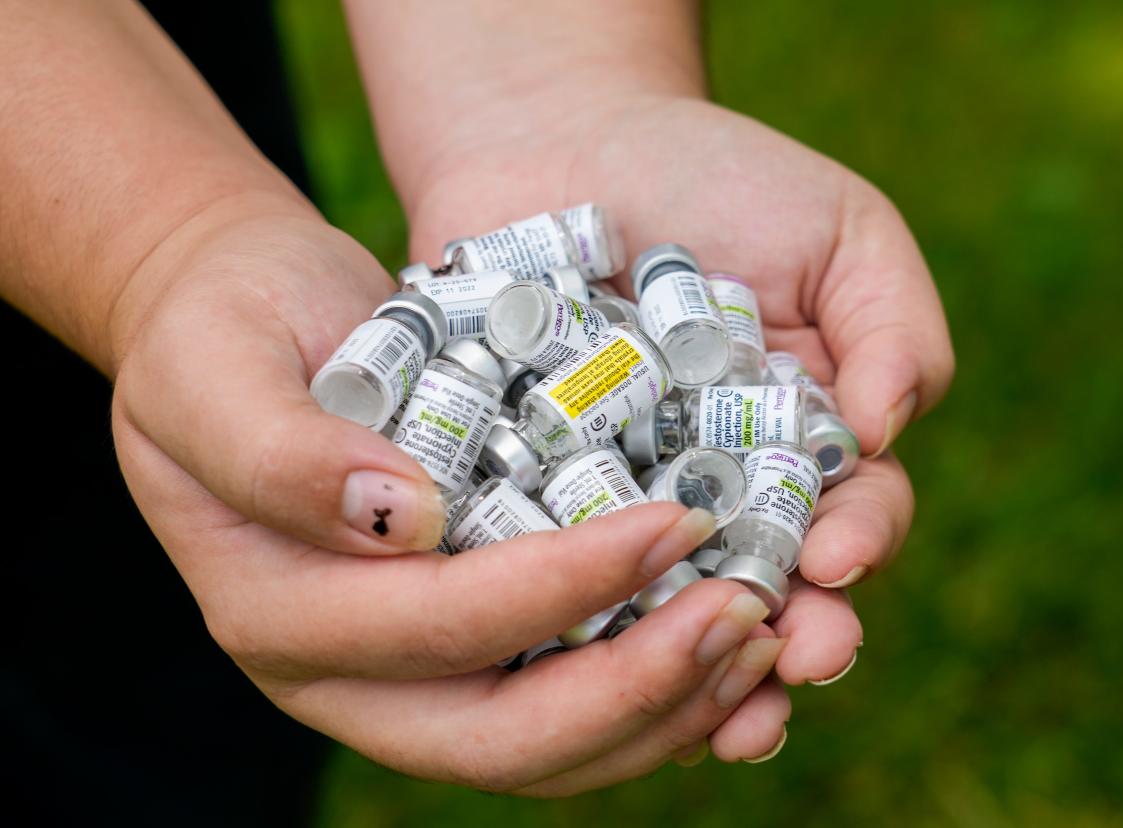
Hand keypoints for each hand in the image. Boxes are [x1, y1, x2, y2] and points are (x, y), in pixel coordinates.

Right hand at [108, 199, 793, 793]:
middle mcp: (342, 674)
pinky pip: (564, 705)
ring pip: (546, 748)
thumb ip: (281, 451)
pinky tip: (730, 640)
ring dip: (664, 708)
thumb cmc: (222, 329)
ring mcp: (405, 677)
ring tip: (765, 635)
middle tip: (749, 617)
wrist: (238, 326)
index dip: (556, 590)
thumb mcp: (215, 364)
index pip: (434, 629)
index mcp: (276, 611)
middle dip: (635, 688)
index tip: (668, 524)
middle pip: (500, 738)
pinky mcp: (465, 650)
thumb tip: (401, 520)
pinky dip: (652, 692)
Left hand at [407, 95, 951, 701]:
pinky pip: (558, 577)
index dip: (858, 548)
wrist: (565, 138)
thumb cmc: (717, 178)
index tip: (837, 561)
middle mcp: (723, 498)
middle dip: (790, 639)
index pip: (853, 520)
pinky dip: (575, 624)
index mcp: (806, 449)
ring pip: (667, 613)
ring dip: (693, 670)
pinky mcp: (535, 503)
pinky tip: (585, 661)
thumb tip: (889, 429)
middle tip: (793, 660)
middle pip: (768, 591)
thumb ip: (893, 325)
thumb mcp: (839, 231)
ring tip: (710, 714)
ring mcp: (628, 509)